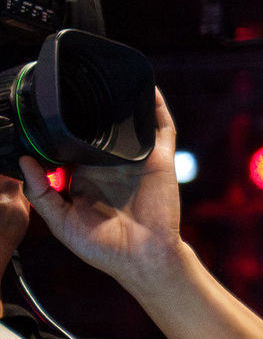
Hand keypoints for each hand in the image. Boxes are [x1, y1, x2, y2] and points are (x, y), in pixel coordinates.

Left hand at [21, 91, 189, 295]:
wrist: (143, 256)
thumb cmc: (102, 247)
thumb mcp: (61, 223)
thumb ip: (41, 193)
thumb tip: (25, 161)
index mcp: (84, 179)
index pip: (67, 148)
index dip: (55, 133)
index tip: (38, 117)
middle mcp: (109, 166)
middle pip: (95, 132)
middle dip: (85, 112)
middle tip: (69, 91)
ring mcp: (135, 161)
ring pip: (127, 125)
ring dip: (120, 105)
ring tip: (106, 81)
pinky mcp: (158, 159)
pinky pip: (160, 129)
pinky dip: (156, 109)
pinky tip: (146, 89)